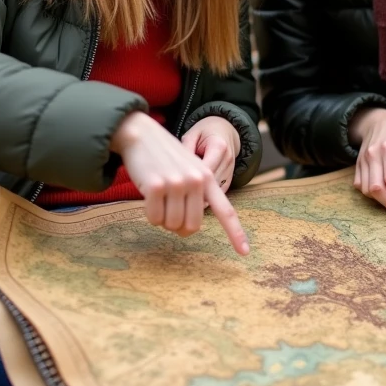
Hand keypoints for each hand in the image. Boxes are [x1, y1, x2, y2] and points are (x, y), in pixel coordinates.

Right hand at [110, 112, 248, 254]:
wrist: (140, 133)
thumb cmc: (163, 156)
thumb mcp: (188, 169)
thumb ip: (196, 194)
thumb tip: (188, 228)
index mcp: (208, 178)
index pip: (226, 211)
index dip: (236, 233)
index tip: (245, 252)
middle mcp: (196, 181)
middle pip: (191, 227)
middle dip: (178, 226)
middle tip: (168, 211)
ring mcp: (177, 183)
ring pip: (171, 225)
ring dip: (161, 219)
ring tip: (157, 198)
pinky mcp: (156, 186)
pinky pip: (154, 218)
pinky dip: (149, 214)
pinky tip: (147, 195)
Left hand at [181, 116, 239, 191]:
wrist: (224, 131)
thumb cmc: (204, 132)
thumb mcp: (192, 136)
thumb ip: (185, 151)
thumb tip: (176, 171)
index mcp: (219, 146)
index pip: (205, 169)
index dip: (190, 180)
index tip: (174, 185)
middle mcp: (227, 160)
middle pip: (210, 183)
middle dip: (193, 191)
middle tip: (174, 196)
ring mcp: (230, 171)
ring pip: (214, 192)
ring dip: (199, 196)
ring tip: (182, 198)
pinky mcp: (229, 180)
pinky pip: (217, 193)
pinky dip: (205, 197)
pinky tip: (192, 198)